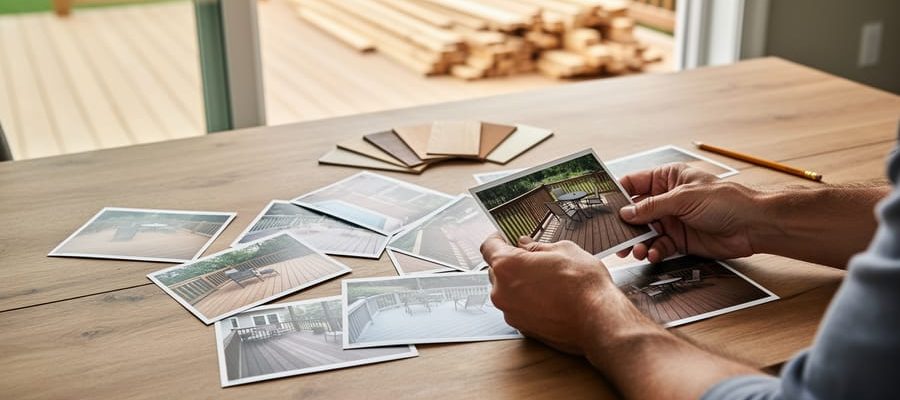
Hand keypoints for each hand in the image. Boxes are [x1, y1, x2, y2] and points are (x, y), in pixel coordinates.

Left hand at [480, 234, 645, 354]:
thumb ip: (537, 246)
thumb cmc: (584, 285)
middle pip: (496, 270)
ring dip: (520, 284)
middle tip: (535, 259)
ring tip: (548, 281)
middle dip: (512, 263)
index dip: (497, 239)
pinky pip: (518, 308)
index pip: (488, 247)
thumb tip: (526, 245)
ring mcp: (510, 312)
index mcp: (507, 266)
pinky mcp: (522, 328)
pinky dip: (528, 302)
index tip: (504, 237)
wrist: (599, 320)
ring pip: (507, 291)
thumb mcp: (563, 250)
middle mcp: (502, 291)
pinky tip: (550, 298)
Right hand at [617, 163, 763, 261]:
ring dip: (639, 242)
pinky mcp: (680, 239)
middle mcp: (667, 198)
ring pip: (645, 231)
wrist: (753, 226)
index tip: (601, 206)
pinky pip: (659, 246)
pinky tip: (654, 254)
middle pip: (636, 211)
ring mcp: (673, 220)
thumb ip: (652, 207)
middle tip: (615, 237)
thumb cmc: (726, 201)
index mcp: (667, 178)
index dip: (617, 194)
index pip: (634, 183)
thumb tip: (626, 212)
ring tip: (636, 251)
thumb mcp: (683, 199)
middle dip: (625, 225)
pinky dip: (654, 251)